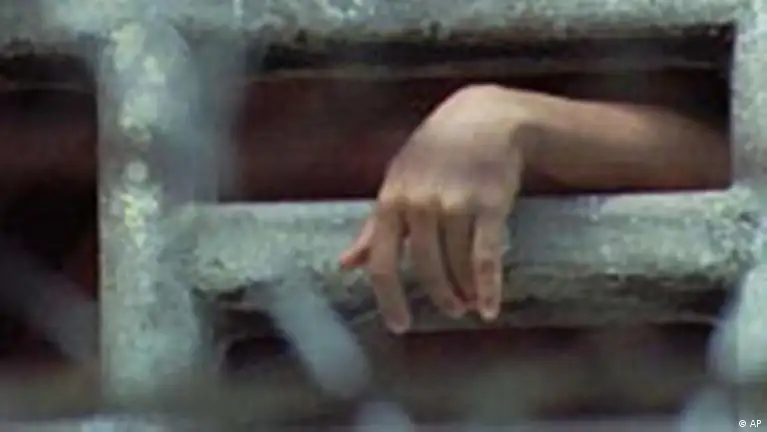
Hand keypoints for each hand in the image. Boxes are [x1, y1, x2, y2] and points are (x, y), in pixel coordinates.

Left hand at [338, 85, 530, 332]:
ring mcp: (455, 202)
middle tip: (450, 310)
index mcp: (391, 200)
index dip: (389, 299)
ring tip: (470, 304)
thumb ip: (374, 228)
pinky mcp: (489, 203)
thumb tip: (345, 265)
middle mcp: (420, 203)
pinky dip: (489, 287)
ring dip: (465, 292)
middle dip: (439, 296)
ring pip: (457, 265)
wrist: (485, 117)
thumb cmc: (434, 154)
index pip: (383, 262)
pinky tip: (490, 308)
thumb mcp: (398, 182)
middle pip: (426, 268)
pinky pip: (486, 257)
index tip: (399, 325)